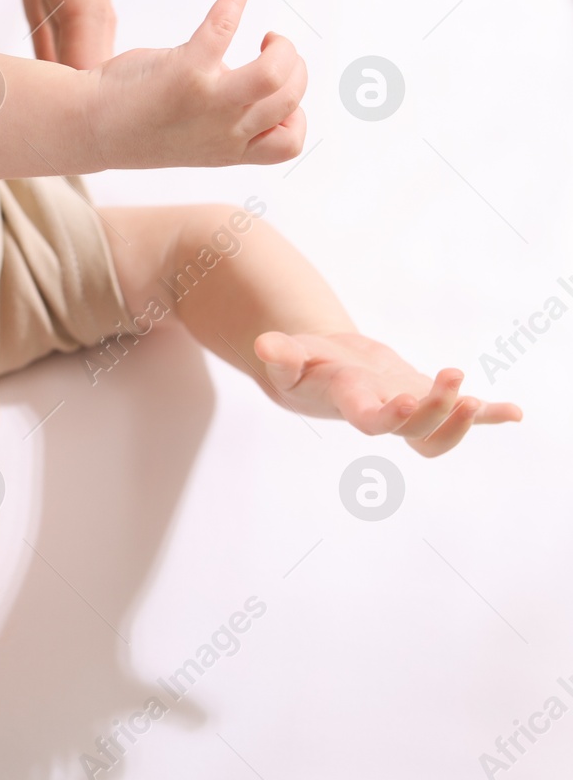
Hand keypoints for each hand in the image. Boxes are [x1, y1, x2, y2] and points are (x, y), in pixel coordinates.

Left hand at [84, 0, 306, 168]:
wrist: (87, 128)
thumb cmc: (138, 124)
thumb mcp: (194, 134)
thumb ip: (226, 114)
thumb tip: (246, 76)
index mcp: (228, 150)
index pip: (287, 145)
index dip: (295, 117)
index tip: (276, 98)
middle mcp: (224, 132)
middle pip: (289, 101)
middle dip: (294, 69)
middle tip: (268, 51)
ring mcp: (207, 103)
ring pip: (275, 77)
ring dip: (283, 49)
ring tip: (266, 37)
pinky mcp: (185, 72)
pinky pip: (222, 30)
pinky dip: (233, 2)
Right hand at [254, 331, 522, 456]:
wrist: (318, 372)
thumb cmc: (302, 364)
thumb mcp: (289, 355)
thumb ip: (280, 354)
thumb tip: (264, 345)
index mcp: (350, 404)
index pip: (372, 421)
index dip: (392, 416)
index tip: (408, 401)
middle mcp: (381, 413)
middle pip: (414, 430)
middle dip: (439, 411)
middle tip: (456, 380)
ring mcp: (405, 409)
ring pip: (436, 434)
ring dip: (463, 422)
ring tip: (479, 400)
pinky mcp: (423, 397)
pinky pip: (461, 415)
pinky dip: (490, 416)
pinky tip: (514, 413)